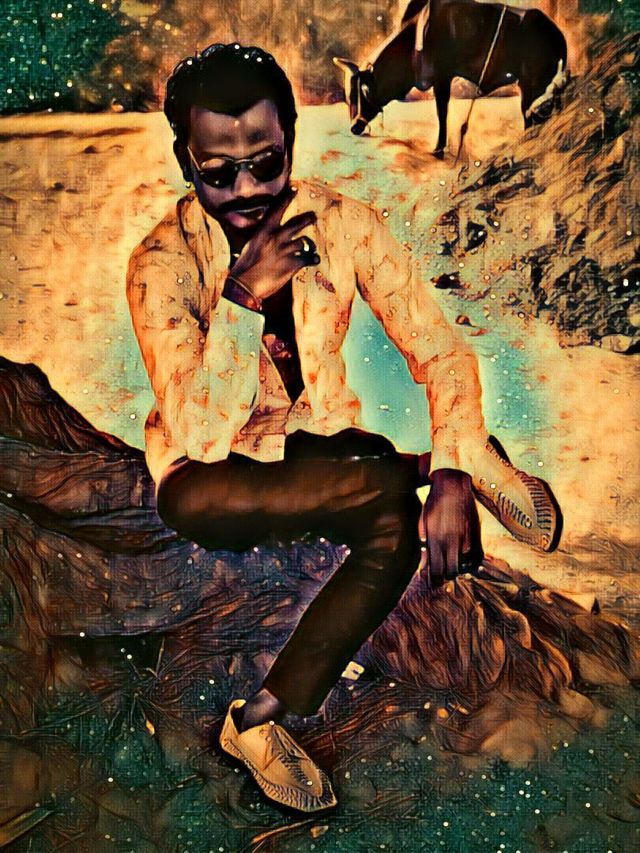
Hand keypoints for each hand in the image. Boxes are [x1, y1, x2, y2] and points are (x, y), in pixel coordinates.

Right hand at [230, 188, 319, 301]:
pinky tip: (314, 259)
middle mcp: (276, 237)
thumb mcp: (250, 245)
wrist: (245, 285)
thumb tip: (264, 233)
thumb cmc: (244, 266)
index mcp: (264, 231)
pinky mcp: (292, 264)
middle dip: (308, 219)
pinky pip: (309, 258)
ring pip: (304, 242)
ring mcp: (286, 250)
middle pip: (298, 223)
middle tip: (313, 217)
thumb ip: (261, 237)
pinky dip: (313, 258)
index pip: (278, 210)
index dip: (287, 198)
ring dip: (308, 246)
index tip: (294, 189)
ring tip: (309, 249)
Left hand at [422, 468, 482, 588]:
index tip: (432, 584)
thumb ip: (423, 543)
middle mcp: (451, 540)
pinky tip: (467, 562)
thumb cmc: (434, 503)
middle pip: (451, 571)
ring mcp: (465, 537)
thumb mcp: (423, 522)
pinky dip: (472, 562)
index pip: (435, 569)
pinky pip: (476, 555)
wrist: (452, 485)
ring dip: (458, 570)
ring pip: (464, 565)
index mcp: (435, 538)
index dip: (433, 580)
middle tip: (442, 578)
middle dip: (445, 577)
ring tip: (453, 569)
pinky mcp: (476, 533)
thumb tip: (423, 563)